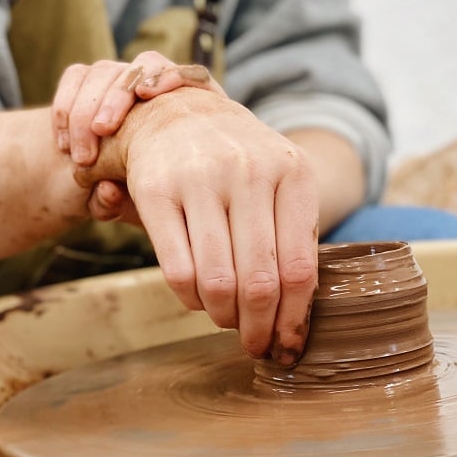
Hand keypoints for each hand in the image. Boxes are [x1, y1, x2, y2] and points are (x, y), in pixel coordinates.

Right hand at [52, 54, 224, 224]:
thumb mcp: (137, 209)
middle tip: (102, 132)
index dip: (172, 77)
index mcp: (190, 111)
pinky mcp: (88, 82)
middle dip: (119, 95)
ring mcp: (122, 79)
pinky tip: (63, 144)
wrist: (98, 186)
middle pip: (147, 64)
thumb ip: (126, 203)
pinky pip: (76, 77)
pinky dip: (66, 106)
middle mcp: (158, 86)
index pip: (193, 75)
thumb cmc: (140, 200)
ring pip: (106, 71)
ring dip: (87, 109)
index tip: (147, 96)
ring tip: (81, 157)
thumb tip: (108, 189)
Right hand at [76, 87, 319, 364]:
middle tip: (255, 344)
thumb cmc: (239, 160)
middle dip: (259, 328)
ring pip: (219, 281)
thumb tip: (297, 319)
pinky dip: (190, 299)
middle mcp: (249, 170)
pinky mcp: (156, 190)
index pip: (300, 267)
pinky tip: (198, 297)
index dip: (294, 319)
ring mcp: (200, 177)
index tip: (288, 344)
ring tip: (226, 319)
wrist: (179, 111)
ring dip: (224, 317)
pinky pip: (177, 270)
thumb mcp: (280, 180)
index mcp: (292, 170)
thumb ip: (294, 235)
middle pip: (261, 282)